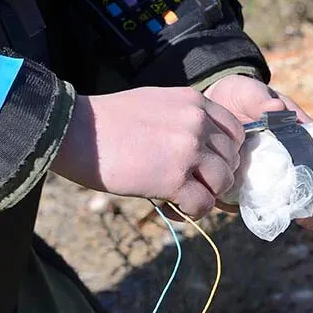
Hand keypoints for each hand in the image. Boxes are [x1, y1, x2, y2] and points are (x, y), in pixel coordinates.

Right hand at [49, 87, 244, 220]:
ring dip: (206, 194)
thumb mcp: (155, 103)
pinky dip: (191, 211)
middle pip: (232, 159)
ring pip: (222, 182)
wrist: (77, 131)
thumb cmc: (107, 120)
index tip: (209, 164)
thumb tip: (199, 147)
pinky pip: (202, 204)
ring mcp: (188, 150)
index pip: (235, 131)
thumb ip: (183, 118)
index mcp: (194, 101)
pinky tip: (172, 206)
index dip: (225, 152)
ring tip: (183, 196)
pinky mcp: (173, 178)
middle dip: (216, 176)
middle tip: (195, 184)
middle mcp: (197, 122)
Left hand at [203, 75, 312, 222]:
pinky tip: (249, 210)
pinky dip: (250, 210)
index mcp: (301, 140)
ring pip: (282, 202)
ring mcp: (264, 176)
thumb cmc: (242, 96)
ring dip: (287, 213)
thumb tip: (274, 109)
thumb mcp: (252, 92)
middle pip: (311, 188)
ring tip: (291, 218)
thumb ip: (262, 100)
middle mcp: (287, 163)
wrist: (212, 102)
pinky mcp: (239, 185)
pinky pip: (247, 203)